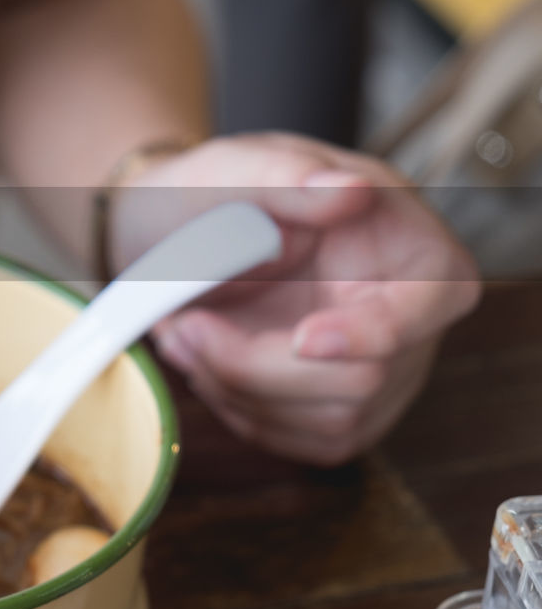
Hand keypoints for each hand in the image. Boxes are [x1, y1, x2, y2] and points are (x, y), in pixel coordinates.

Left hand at [115, 133, 480, 465]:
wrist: (176, 233)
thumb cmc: (216, 192)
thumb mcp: (240, 167)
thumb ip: (290, 177)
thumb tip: (348, 189)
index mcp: (413, 245)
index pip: (433, 303)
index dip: (374, 333)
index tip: (303, 338)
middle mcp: (410, 319)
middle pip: (361, 382)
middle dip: (255, 364)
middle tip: (181, 325)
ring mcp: (378, 373)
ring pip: (324, 423)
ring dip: (233, 389)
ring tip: (180, 334)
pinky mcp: (333, 413)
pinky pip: (295, 441)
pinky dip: (234, 409)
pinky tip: (200, 361)